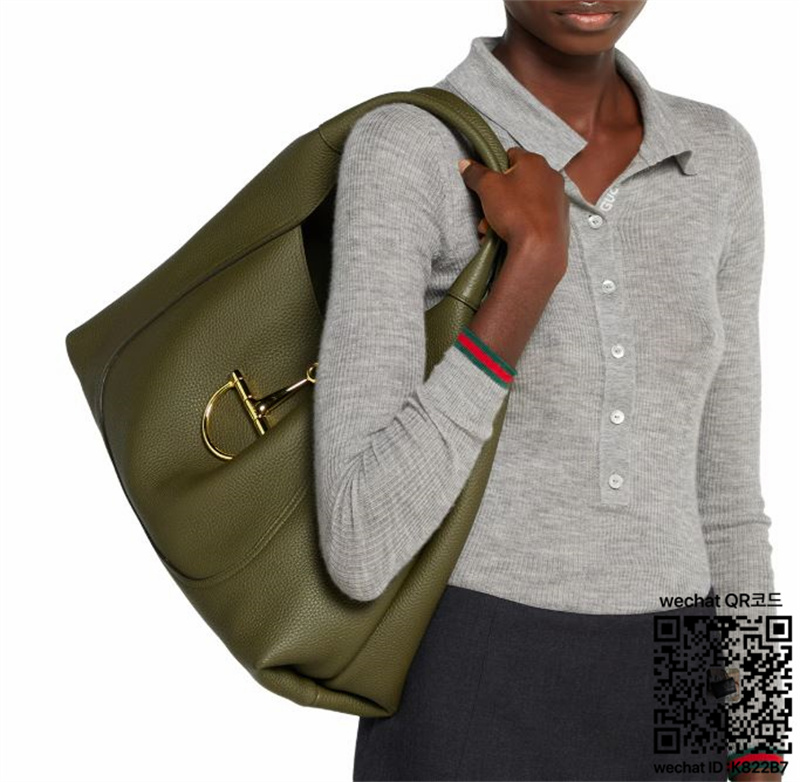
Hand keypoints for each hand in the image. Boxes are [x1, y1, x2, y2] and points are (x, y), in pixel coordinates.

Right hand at [459, 146, 569, 260]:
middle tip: (488, 211)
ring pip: (525, 202)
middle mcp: (551, 177)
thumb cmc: (515, 211)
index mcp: (535, 162)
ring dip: (508, 213)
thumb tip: (465, 164)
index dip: (495, 168)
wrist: (540, 248)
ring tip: (495, 229)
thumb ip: (476, 173)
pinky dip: (522, 224)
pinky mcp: (561, 220)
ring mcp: (558, 199)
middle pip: (517, 181)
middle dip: (499, 197)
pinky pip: (535, 218)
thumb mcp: (487, 187)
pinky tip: (511, 236)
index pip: (511, 155)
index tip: (486, 183)